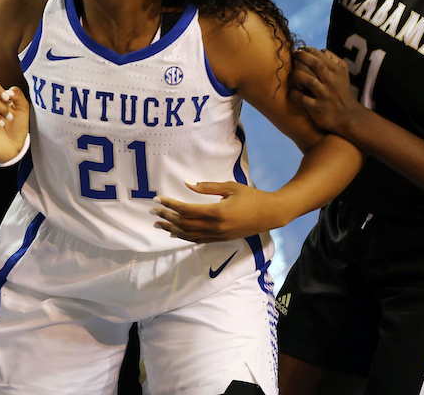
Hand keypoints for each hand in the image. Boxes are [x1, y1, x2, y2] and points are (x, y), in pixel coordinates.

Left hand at [151, 181, 281, 241]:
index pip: (186, 210)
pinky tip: (175, 234)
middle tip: (152, 212)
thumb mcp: (230, 187)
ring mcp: (218, 235)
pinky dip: (184, 237)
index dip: (170, 205)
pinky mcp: (221, 239)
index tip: (158, 200)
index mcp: (216, 212)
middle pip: (184, 224)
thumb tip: (187, 184)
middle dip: (166, 217)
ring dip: (172, 229)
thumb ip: (207, 187)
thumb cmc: (252, 197)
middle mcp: (215, 227)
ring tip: (158, 224)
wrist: (271, 214)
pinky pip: (198, 240)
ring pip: (189, 235)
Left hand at [289, 47, 365, 139]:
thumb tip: (320, 50)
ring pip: (308, 80)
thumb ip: (334, 59)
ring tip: (293, 74)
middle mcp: (331, 81)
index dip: (306, 50)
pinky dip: (294, 94)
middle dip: (301, 57)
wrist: (349, 116)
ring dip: (297, 75)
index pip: (320, 54)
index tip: (299, 50)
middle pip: (315, 64)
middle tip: (293, 56)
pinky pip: (302, 99)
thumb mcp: (343, 73)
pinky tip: (292, 91)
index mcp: (337, 70)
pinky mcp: (317, 108)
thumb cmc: (341, 91)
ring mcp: (324, 95)